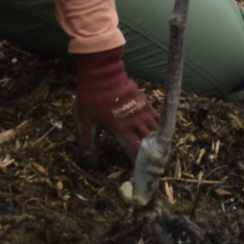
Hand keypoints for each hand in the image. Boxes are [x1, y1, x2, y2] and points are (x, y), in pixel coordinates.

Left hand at [71, 48, 159, 164]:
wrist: (102, 72)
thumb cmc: (92, 96)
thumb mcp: (85, 119)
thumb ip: (87, 140)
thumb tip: (87, 158)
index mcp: (121, 129)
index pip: (135, 151)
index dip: (140, 162)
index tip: (143, 171)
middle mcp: (135, 122)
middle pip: (150, 142)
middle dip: (153, 153)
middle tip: (154, 162)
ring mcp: (142, 110)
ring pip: (155, 129)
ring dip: (156, 140)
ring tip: (158, 149)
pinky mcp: (144, 100)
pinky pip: (155, 116)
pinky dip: (156, 124)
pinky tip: (155, 129)